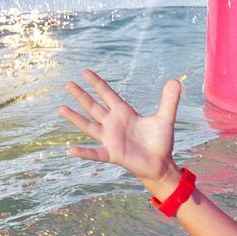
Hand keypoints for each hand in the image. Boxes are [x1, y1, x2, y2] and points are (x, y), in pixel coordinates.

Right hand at [59, 70, 181, 191]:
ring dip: (75, 118)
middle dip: (81, 95)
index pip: (108, 94)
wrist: (161, 163)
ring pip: (89, 126)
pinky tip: (71, 151)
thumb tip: (176, 80)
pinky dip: (83, 153)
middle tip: (68, 83)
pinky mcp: (112, 153)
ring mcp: (110, 138)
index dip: (97, 83)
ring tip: (61, 108)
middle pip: (93, 106)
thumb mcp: (165, 118)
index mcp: (124, 113)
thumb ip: (168, 100)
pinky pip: (95, 153)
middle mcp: (113, 124)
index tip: (85, 72)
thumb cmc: (160, 141)